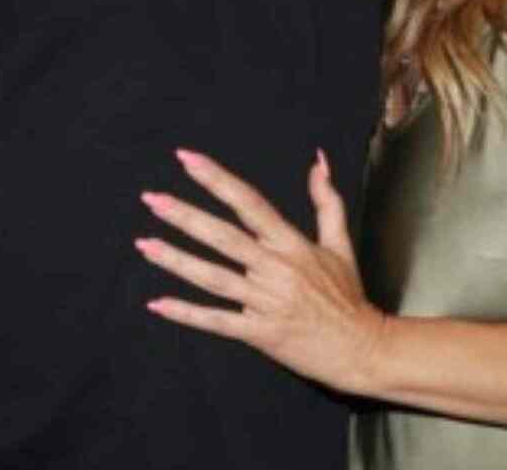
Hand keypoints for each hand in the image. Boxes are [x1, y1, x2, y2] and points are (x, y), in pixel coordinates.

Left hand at [137, 148, 387, 394]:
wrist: (361, 348)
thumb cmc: (347, 296)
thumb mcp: (339, 244)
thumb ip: (326, 200)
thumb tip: (319, 160)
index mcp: (291, 244)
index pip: (249, 202)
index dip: (217, 179)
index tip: (188, 159)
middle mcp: (276, 269)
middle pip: (224, 237)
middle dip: (185, 216)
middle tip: (152, 199)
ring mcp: (267, 302)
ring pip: (214, 277)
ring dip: (177, 260)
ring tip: (145, 245)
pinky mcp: (260, 333)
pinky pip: (217, 321)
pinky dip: (187, 313)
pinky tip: (158, 303)